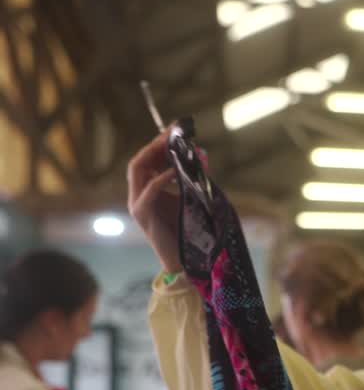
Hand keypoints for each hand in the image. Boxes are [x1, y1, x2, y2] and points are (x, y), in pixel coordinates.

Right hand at [127, 131, 182, 271]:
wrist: (183, 261)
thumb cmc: (187, 231)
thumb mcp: (187, 198)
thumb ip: (188, 179)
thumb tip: (200, 155)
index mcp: (146, 190)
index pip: (146, 160)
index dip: (158, 143)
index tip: (176, 128)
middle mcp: (137, 195)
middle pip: (139, 160)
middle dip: (155, 144)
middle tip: (174, 131)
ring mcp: (137, 204)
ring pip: (137, 170)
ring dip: (155, 154)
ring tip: (172, 145)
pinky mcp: (142, 215)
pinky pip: (149, 190)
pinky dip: (162, 178)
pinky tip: (175, 172)